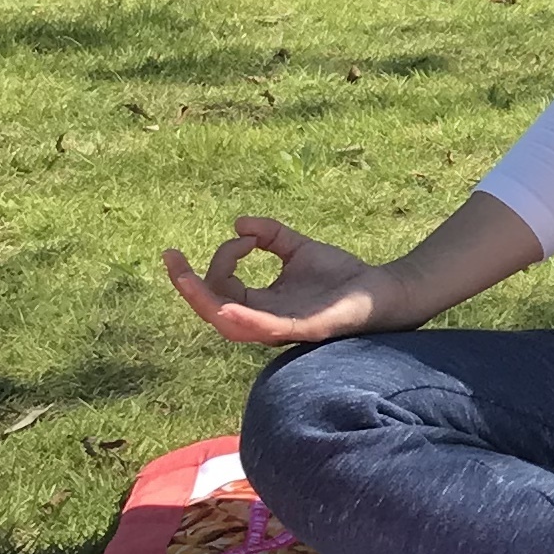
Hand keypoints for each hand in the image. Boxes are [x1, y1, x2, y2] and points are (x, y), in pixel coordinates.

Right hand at [163, 217, 391, 350]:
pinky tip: (227, 306)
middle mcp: (265, 320)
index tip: (246, 236)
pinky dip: (244, 320)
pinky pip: (266, 330)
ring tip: (184, 281)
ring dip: (205, 302)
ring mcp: (282, 327)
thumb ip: (271, 236)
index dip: (223, 258)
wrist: (383, 290)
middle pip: (214, 310)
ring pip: (231, 325)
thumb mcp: (300, 248)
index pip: (222, 288)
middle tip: (170, 258)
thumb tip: (238, 223)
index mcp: (262, 305)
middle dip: (188, 286)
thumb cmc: (342, 278)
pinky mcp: (304, 328)